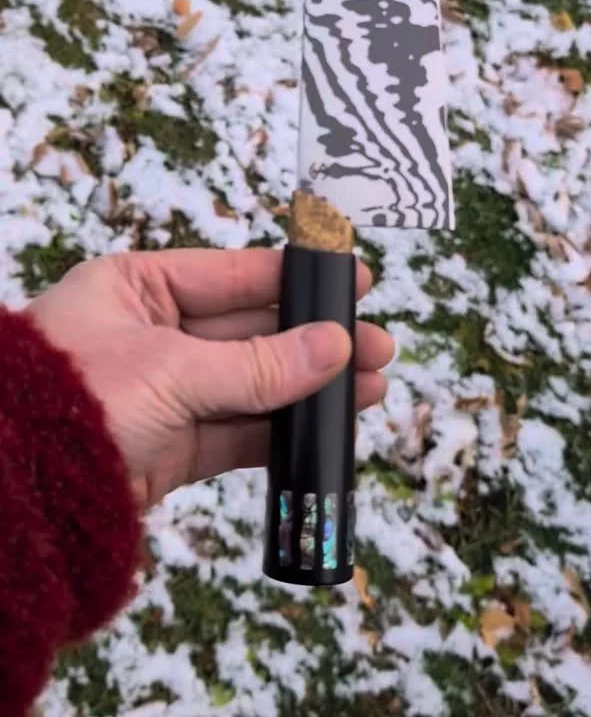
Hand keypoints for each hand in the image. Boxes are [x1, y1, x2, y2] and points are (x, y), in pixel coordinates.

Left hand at [28, 249, 393, 509]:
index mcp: (136, 287)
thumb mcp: (172, 370)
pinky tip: (326, 426)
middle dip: (314, 340)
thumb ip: (259, 365)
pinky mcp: (170, 446)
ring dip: (309, 388)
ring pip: (251, 384)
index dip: (294, 279)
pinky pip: (238, 431)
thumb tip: (336, 347)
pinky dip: (282, 431)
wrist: (18, 494)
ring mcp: (162, 392)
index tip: (350, 280)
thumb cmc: (74, 401)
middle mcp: (151, 334)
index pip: (232, 275)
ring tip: (370, 388)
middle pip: (250, 331)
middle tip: (375, 346)